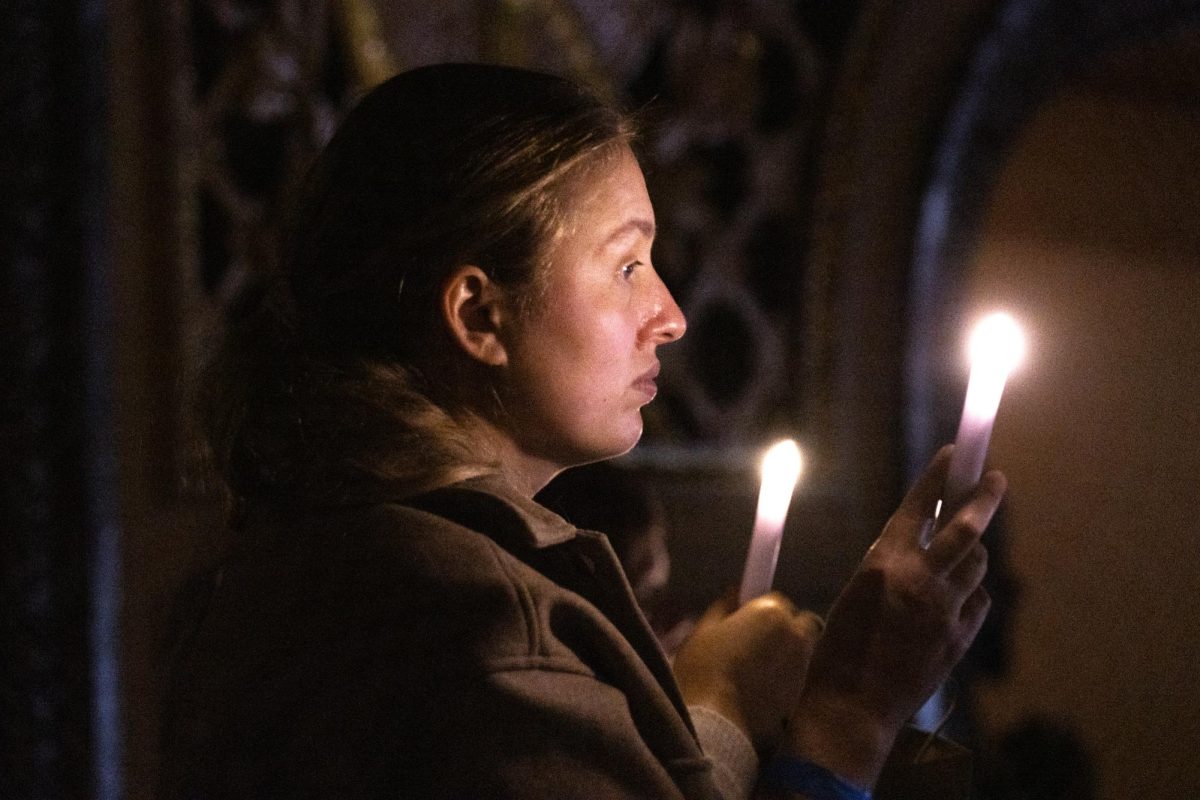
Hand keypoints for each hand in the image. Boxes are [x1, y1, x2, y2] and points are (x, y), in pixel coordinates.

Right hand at [673, 590, 823, 752]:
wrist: (718, 723)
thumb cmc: (704, 669)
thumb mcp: (704, 630)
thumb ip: (724, 606)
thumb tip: (735, 591)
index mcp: (772, 613)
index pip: (777, 599)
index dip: (760, 608)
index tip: (744, 620)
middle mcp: (795, 636)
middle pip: (800, 623)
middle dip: (784, 627)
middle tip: (756, 642)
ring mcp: (802, 667)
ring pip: (800, 650)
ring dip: (785, 652)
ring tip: (755, 668)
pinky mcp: (801, 695)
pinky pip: (796, 676)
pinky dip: (784, 677)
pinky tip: (759, 688)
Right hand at [784, 445, 1005, 785]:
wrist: (851, 709)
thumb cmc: (838, 649)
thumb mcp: (854, 592)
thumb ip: (890, 564)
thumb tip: (920, 541)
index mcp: (883, 564)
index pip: (919, 507)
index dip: (939, 476)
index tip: (956, 453)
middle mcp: (919, 582)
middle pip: (966, 528)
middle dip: (985, 498)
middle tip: (997, 479)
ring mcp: (944, 612)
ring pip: (976, 566)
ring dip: (973, 552)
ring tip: (964, 550)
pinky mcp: (959, 640)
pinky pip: (977, 602)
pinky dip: (970, 593)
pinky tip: (957, 597)